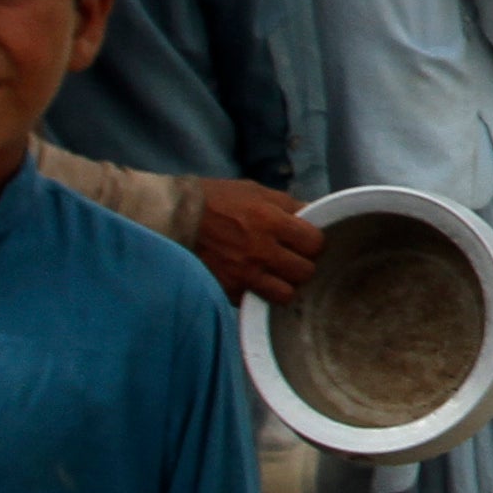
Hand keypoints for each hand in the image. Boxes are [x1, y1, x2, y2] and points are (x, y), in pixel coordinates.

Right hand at [192, 179, 322, 304]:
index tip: (305, 242)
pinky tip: (252, 280)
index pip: (315, 243)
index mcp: (271, 221)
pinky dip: (258, 293)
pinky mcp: (228, 290)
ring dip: (284, 285)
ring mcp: (244, 274)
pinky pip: (256, 301)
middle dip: (302, 265)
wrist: (176, 217)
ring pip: (286, 294)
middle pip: (305, 272)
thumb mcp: (256, 191)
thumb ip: (289, 205)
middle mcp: (261, 250)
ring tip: (275, 275)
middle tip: (291, 258)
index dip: (313, 243)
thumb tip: (316, 213)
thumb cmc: (218, 200)